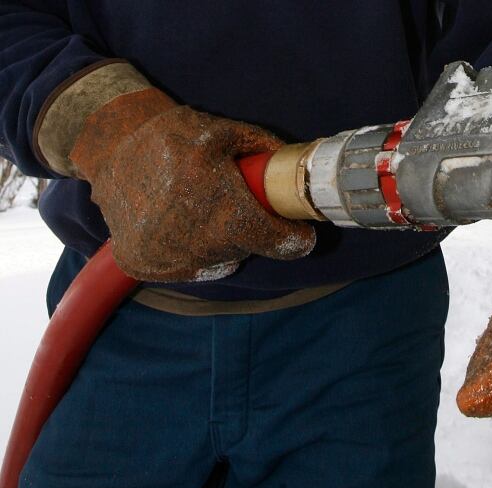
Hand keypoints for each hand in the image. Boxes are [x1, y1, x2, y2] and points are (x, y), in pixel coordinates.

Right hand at [69, 88, 314, 281]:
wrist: (108, 146)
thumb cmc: (171, 136)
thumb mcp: (224, 132)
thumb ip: (264, 149)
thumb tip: (294, 166)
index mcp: (226, 214)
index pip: (281, 244)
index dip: (295, 237)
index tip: (298, 230)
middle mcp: (199, 246)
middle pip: (248, 249)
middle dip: (252, 230)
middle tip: (237, 204)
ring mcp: (168, 261)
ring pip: (218, 260)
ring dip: (221, 242)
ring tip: (201, 208)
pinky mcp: (142, 265)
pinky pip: (186, 265)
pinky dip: (189, 249)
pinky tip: (176, 221)